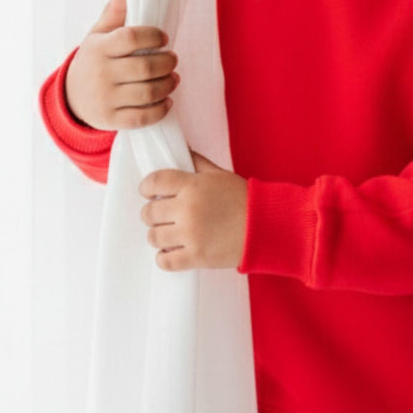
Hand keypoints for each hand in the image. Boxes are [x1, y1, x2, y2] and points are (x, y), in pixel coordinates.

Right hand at [65, 0, 178, 130]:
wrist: (71, 98)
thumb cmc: (93, 60)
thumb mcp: (98, 34)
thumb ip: (115, 11)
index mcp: (98, 48)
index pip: (131, 38)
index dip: (154, 36)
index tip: (164, 37)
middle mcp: (100, 74)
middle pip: (145, 68)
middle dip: (167, 62)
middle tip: (173, 59)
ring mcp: (105, 99)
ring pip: (147, 93)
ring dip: (168, 84)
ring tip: (174, 78)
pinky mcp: (111, 120)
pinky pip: (142, 117)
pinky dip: (161, 109)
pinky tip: (168, 100)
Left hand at [138, 152, 247, 271]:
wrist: (265, 226)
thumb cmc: (243, 199)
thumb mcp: (219, 175)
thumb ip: (196, 163)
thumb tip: (180, 151)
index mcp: (192, 185)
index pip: (154, 182)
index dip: (146, 187)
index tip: (149, 192)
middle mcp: (188, 209)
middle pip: (148, 212)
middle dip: (152, 214)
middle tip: (162, 216)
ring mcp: (191, 235)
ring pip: (153, 237)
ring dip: (158, 235)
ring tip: (169, 234)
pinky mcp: (196, 256)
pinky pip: (164, 261)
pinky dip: (165, 257)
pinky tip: (173, 251)